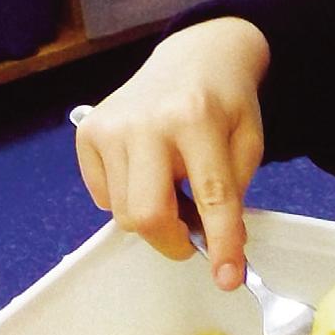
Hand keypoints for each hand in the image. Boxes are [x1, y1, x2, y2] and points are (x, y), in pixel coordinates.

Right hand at [75, 16, 269, 289]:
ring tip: (173, 188)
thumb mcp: (247, 143)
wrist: (195, 55)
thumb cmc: (226, 103)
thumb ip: (232, 195)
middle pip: (147, 216)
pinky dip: (127, 199)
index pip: (211, 196)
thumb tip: (217, 250)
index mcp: (197, 119)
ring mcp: (109, 127)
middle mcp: (145, 122)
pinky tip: (147, 172)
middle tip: (191, 236)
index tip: (228, 279)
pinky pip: (103, 197)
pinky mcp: (87, 133)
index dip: (221, 244)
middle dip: (172, 241)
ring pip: (124, 214)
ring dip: (153, 217)